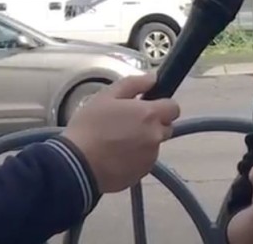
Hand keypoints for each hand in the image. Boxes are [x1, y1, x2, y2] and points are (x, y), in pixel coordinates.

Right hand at [61, 73, 179, 192]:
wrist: (78, 165)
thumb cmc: (90, 126)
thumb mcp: (106, 96)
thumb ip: (133, 84)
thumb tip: (152, 78)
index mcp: (149, 115)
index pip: (174, 107)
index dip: (161, 104)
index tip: (145, 105)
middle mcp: (155, 137)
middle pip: (166, 127)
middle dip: (153, 123)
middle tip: (128, 122)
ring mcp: (150, 157)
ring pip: (154, 145)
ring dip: (143, 141)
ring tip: (117, 141)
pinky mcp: (142, 173)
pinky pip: (144, 161)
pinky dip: (135, 158)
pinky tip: (115, 155)